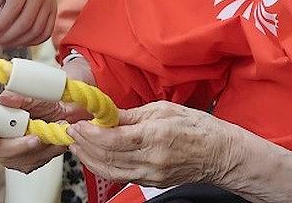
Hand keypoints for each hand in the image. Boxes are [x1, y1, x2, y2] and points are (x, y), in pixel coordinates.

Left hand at [0, 0, 54, 47]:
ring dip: (20, 41)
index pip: (13, 9)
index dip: (2, 25)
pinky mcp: (54, 9)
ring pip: (37, 29)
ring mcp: (49, 3)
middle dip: (8, 36)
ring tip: (6, 44)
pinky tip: (22, 42)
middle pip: (26, 22)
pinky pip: (47, 30)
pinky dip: (35, 40)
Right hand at [0, 91, 89, 172]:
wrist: (68, 112)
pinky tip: (52, 144)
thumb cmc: (48, 101)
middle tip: (35, 139)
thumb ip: (21, 96)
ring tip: (50, 137)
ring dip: (34, 151)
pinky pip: (28, 165)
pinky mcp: (23, 161)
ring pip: (12, 160)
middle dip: (15, 146)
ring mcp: (9, 150)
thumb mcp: (37, 94)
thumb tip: (5, 98)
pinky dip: (43, 155)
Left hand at [68, 101, 238, 187]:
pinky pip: (121, 176)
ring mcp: (151, 174)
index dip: (90, 133)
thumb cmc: (198, 127)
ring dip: (89, 159)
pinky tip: (96, 156)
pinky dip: (104, 166)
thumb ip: (133, 114)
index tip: (78, 124)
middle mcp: (151, 159)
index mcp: (155, 136)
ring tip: (77, 146)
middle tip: (71, 133)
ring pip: (109, 170)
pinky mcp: (151, 182)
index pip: (113, 139)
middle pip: (107, 157)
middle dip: (84, 145)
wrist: (219, 154)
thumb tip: (108, 114)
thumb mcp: (165, 109)